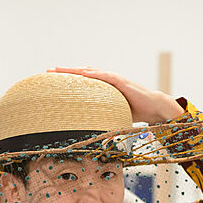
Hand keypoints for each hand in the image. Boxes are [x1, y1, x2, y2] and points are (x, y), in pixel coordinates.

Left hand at [47, 66, 183, 123]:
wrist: (154, 107)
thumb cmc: (135, 111)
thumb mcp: (113, 114)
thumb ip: (101, 118)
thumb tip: (89, 133)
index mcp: (103, 88)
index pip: (82, 82)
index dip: (67, 80)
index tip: (51, 80)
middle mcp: (107, 81)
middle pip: (82, 74)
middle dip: (65, 72)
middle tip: (48, 70)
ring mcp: (114, 80)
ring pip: (90, 72)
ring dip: (75, 70)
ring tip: (60, 69)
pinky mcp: (122, 82)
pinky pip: (106, 77)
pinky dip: (94, 74)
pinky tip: (82, 73)